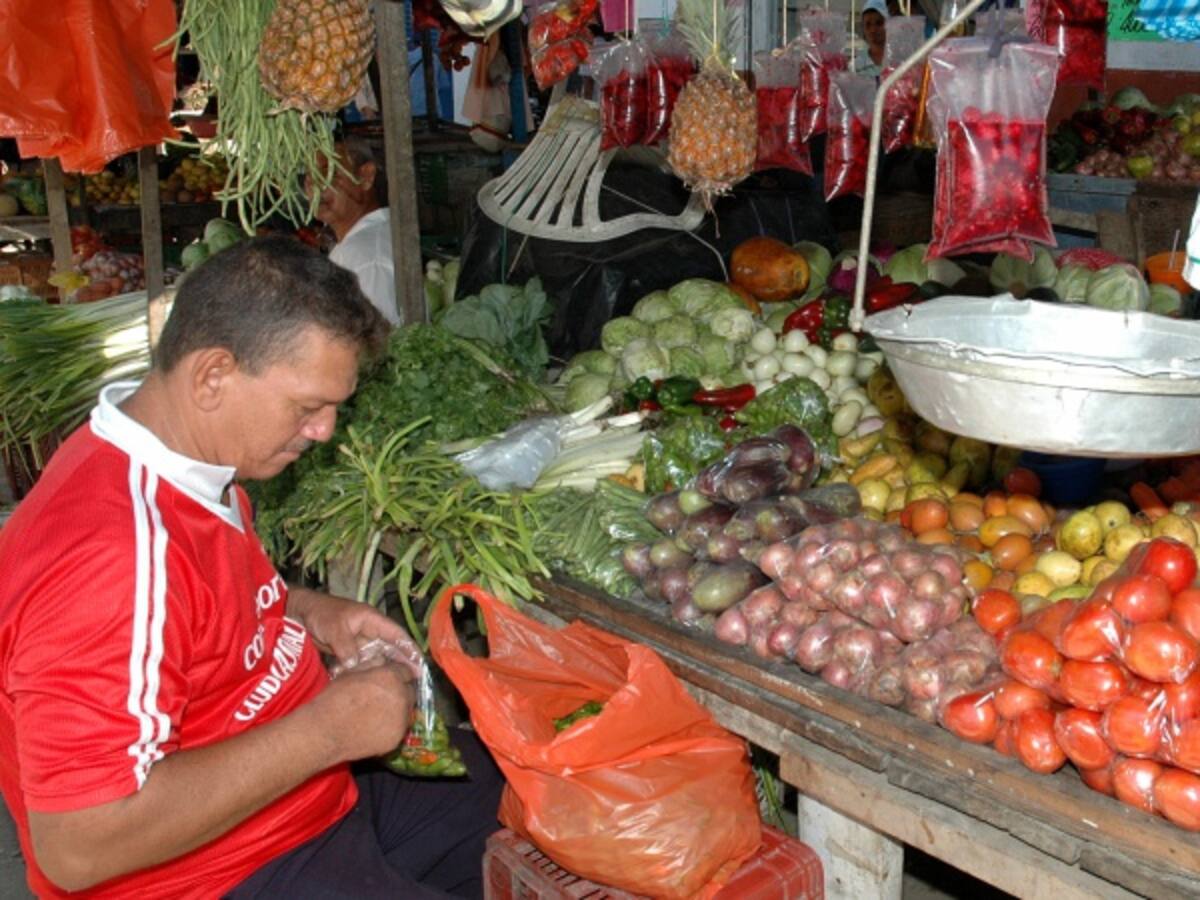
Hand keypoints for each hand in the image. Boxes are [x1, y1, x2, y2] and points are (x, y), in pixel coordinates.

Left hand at [287, 586, 422, 678]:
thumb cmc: (321, 614)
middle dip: (402, 664)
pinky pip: (363, 663)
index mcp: (373, 620)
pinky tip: (371, 684)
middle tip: (413, 682)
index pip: (397, 635)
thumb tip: (355, 666)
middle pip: (392, 649)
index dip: (410, 649)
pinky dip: (367, 672)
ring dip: (383, 670)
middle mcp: (371, 631)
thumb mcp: (335, 629)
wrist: (301, 614)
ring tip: (395, 686)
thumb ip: (346, 648)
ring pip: (378, 658)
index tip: (419, 665)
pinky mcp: (351, 651)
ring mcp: (361, 642)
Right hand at [316, 661, 415, 759]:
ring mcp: (401, 719)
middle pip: (410, 690)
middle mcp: (401, 696)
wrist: (324, 732)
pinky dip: (392, 726)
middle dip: (400, 691)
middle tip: (384, 697)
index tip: (390, 680)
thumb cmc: (333, 700)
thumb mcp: (350, 673)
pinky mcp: (396, 738)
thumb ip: (372, 665)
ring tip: (378, 713)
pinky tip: (375, 727)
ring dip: (398, 709)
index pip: (406, 671)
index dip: (398, 674)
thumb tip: (384, 661)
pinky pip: (399, 728)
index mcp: (390, 677)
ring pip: (407, 710)